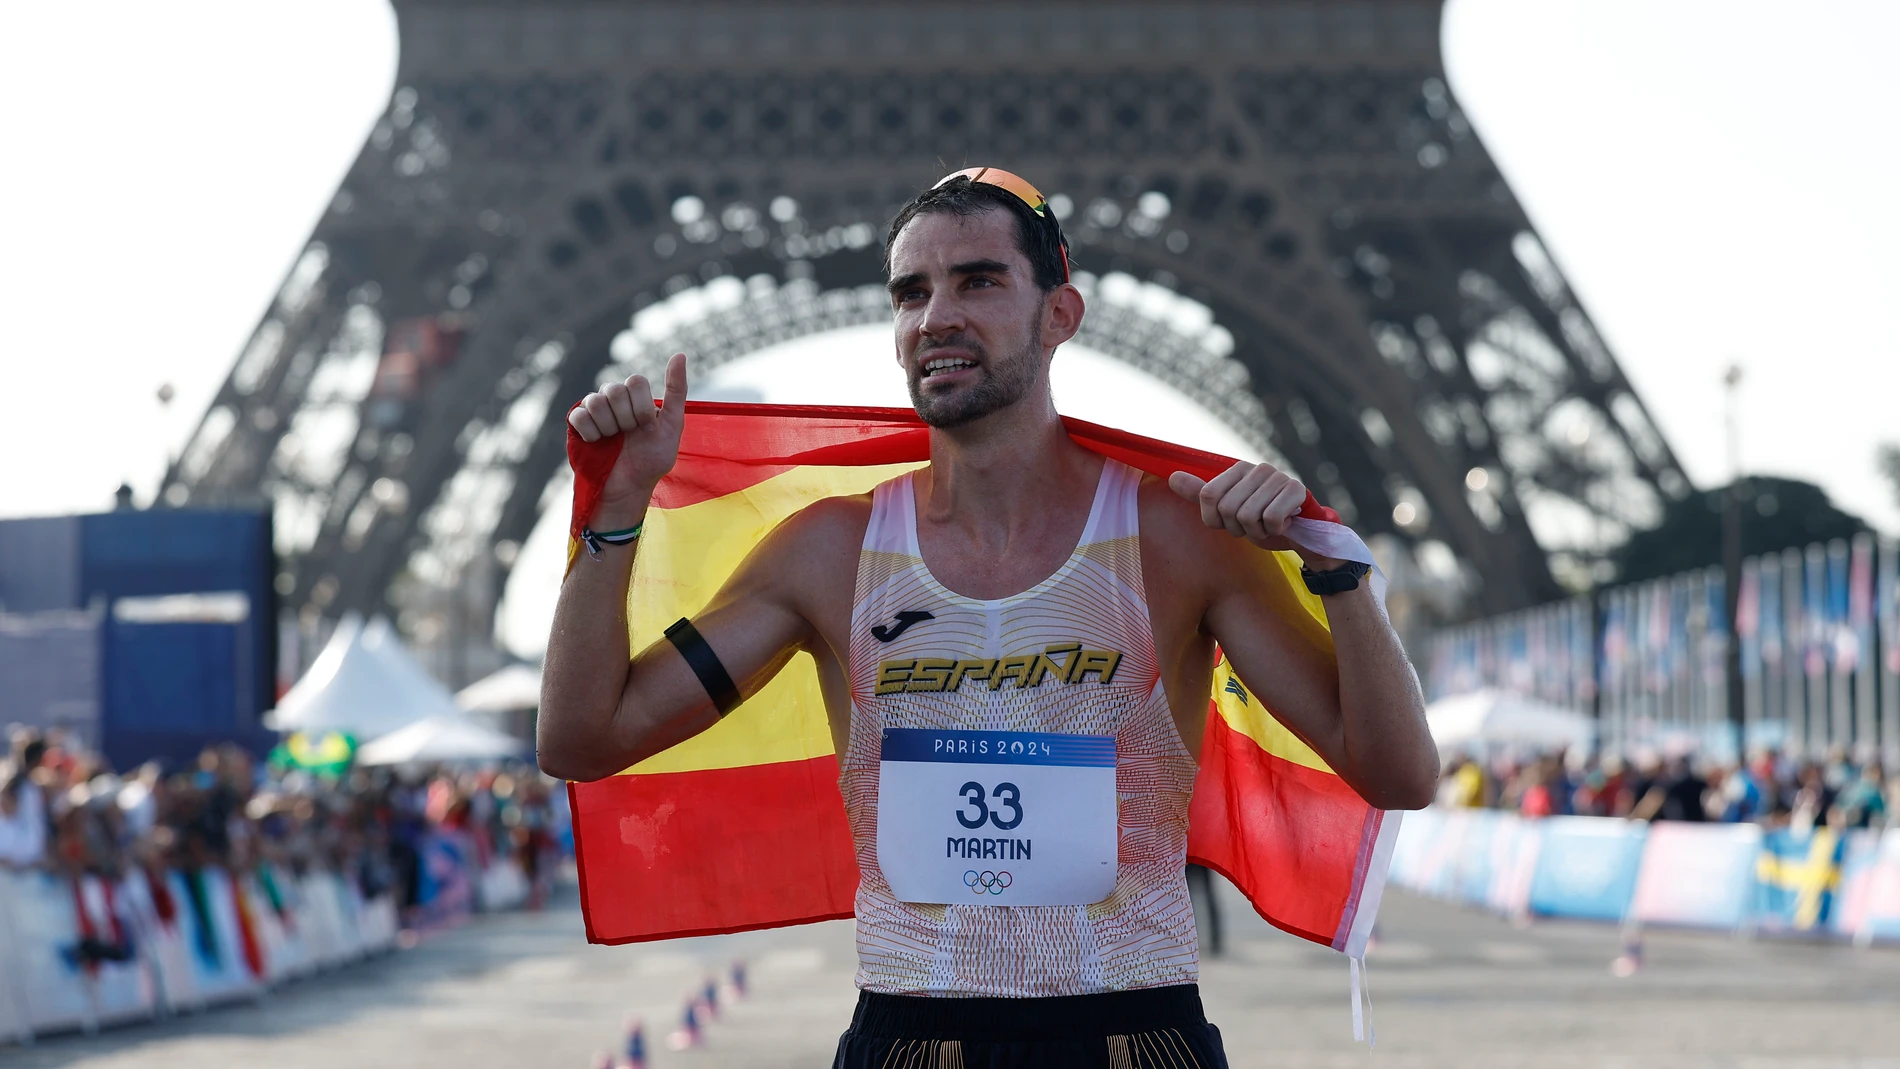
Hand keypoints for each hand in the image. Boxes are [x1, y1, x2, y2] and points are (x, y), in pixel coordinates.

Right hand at [568, 352, 687, 522]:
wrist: (627, 488)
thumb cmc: (652, 459)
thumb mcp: (673, 426)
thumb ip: (677, 390)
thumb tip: (680, 354)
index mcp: (637, 397)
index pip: (635, 381)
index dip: (642, 407)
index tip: (647, 427)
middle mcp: (615, 398)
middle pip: (614, 389)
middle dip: (626, 418)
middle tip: (629, 435)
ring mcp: (595, 409)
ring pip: (595, 400)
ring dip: (608, 427)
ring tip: (613, 440)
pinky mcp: (577, 423)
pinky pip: (579, 415)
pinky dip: (591, 432)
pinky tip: (598, 443)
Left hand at [1168, 461, 1341, 566]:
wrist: (1301, 536)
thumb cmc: (1262, 523)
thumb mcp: (1227, 512)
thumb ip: (1200, 494)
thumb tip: (1172, 477)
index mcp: (1237, 469)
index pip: (1207, 495)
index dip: (1216, 519)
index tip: (1231, 523)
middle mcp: (1257, 468)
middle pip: (1227, 508)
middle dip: (1238, 528)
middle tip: (1254, 527)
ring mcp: (1278, 477)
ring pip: (1248, 515)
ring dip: (1257, 532)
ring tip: (1269, 526)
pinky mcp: (1297, 489)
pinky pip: (1270, 519)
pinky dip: (1274, 530)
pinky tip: (1284, 524)